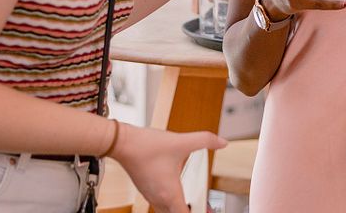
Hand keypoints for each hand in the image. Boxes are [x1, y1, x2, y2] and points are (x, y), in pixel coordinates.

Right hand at [111, 124, 225, 212]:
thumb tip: (222, 142)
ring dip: (180, 207)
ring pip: (167, 210)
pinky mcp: (145, 189)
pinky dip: (171, 201)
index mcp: (169, 193)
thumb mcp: (181, 141)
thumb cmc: (147, 146)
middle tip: (204, 206)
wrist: (123, 144)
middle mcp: (159, 198)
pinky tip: (177, 189)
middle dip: (191, 211)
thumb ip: (205, 140)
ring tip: (194, 200)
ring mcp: (150, 195)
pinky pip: (160, 203)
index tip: (207, 210)